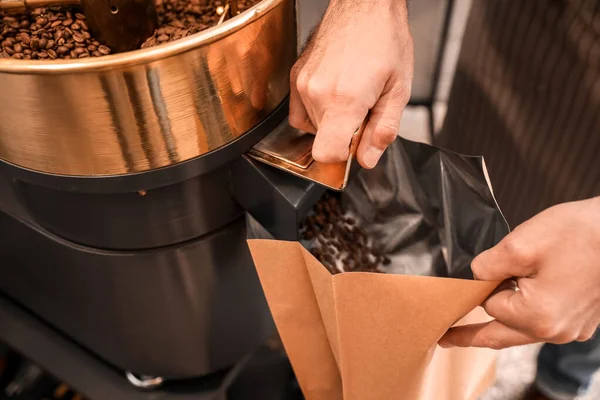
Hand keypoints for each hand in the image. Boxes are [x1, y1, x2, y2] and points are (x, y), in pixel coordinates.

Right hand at [289, 0, 412, 168]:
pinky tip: (335, 96)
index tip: (355, 148)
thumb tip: (367, 159)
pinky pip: (300, 112)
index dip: (342, 158)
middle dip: (344, 135)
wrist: (364, 5)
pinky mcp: (295, 77)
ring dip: (332, 121)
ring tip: (352, 96)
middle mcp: (317, 94)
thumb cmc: (385, 39)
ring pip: (312, 127)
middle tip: (364, 110)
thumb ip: (383, 130)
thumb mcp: (398, 89)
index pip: (326, 153)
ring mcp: (302, 85)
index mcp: (345, 100)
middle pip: (323, 140)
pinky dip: (317, 112)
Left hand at [440, 197, 599, 349]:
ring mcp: (572, 327)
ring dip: (501, 322)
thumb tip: (474, 276)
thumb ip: (487, 266)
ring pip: (523, 330)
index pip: (488, 308)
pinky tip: (518, 299)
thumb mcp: (520, 245)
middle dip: (471, 336)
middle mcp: (555, 330)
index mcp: (536, 317)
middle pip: (501, 336)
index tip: (459, 288)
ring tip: (474, 324)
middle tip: (446, 338)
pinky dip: (526, 314)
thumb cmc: (579, 234)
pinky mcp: (582, 318)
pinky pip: (544, 322)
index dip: (475, 290)